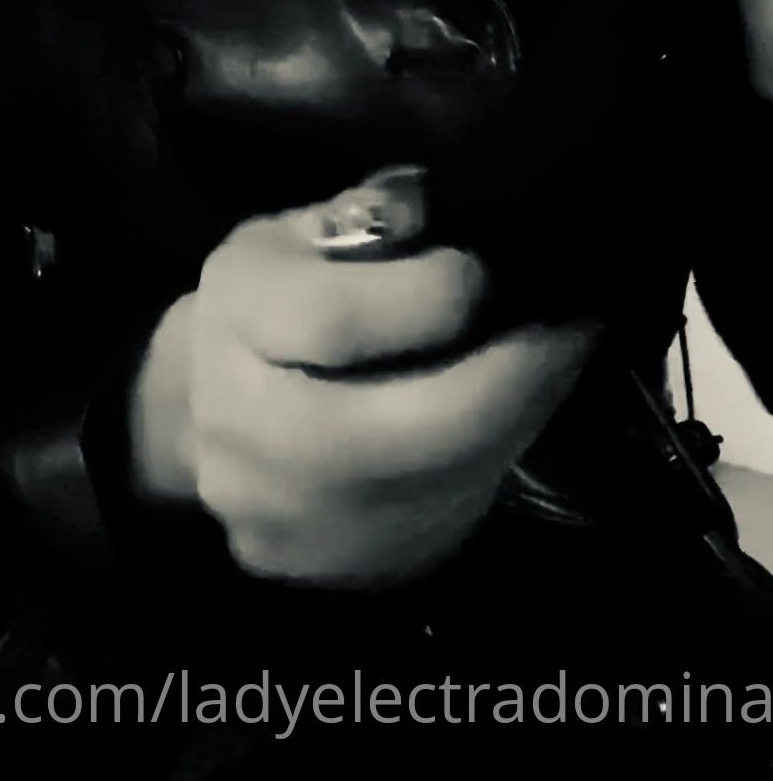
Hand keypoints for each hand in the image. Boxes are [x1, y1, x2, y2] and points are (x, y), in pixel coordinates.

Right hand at [132, 181, 598, 587]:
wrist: (202, 417)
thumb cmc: (265, 303)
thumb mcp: (294, 232)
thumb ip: (365, 217)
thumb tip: (433, 206)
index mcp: (234, 321)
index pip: (339, 321)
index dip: (436, 294)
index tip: (492, 266)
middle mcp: (249, 434)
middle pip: (415, 427)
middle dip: (517, 375)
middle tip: (578, 326)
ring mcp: (290, 521)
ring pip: (447, 483)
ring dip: (521, 418)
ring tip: (558, 361)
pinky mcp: (335, 573)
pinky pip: (443, 520)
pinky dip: (491, 462)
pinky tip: (509, 416)